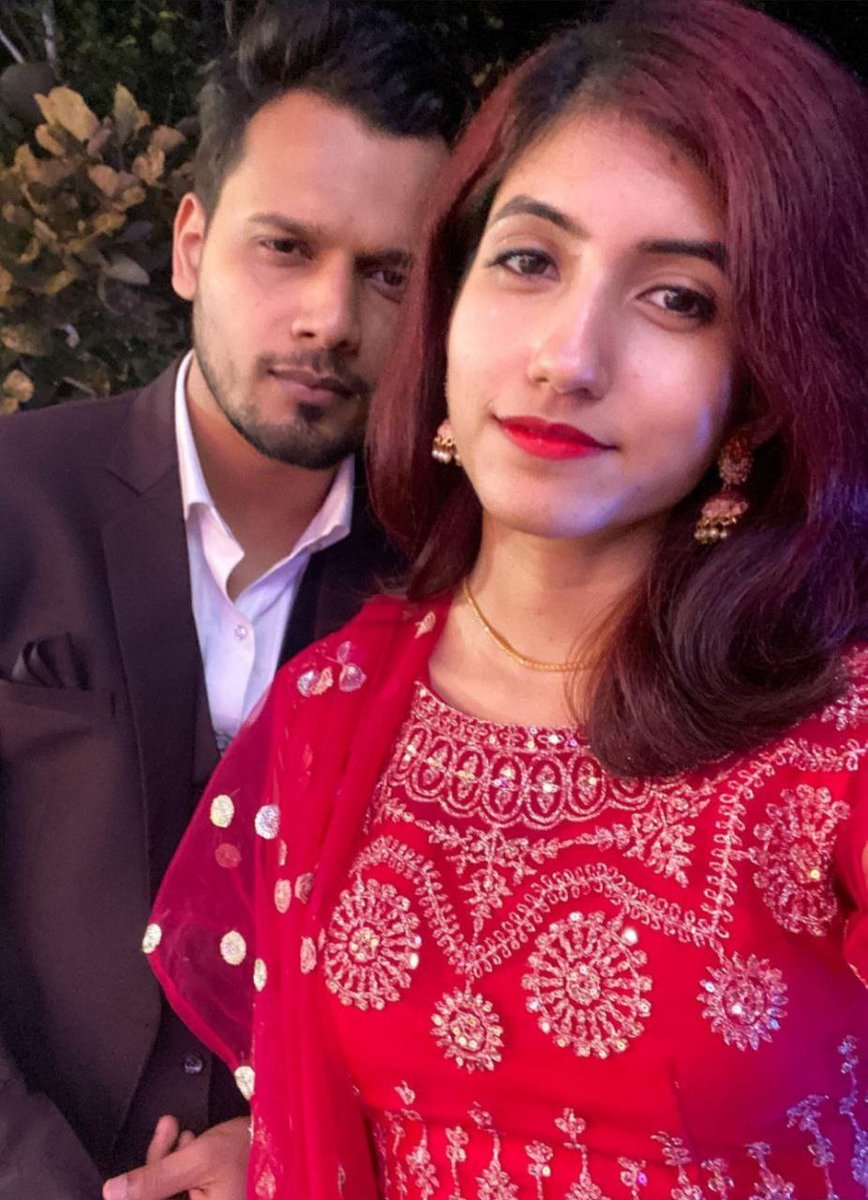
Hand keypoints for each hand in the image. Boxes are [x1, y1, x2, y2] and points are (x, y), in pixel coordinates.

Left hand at [102, 1116, 249, 1199]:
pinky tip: (189, 1139)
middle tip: (167, 1130)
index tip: (125, 1178)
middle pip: (157, 1199)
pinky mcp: (207, 1199)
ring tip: (180, 1130)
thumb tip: (111, 1193)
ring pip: (166, 1193)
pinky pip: (180, 1188)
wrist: (284, 1136)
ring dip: (167, 1160)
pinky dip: (179, 1163)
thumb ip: (153, 1179)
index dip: (139, 1193)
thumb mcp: (199, 1159)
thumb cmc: (249, 1150)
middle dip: (156, 1165)